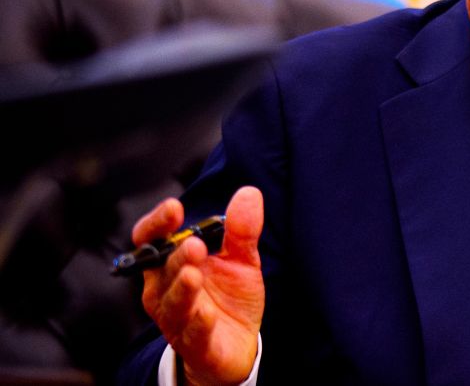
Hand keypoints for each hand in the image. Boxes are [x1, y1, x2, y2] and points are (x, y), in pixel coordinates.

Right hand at [134, 186, 264, 385]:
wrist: (238, 342)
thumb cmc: (229, 296)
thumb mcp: (241, 259)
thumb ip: (242, 230)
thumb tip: (249, 193)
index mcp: (171, 264)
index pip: (151, 240)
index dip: (156, 224)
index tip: (173, 208)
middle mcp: (166, 290)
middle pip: (162, 270)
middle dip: (176, 257)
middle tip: (193, 244)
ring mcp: (178, 318)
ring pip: (173, 303)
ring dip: (182, 288)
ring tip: (193, 274)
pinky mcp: (195, 344)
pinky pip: (192, 334)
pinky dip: (198, 324)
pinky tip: (207, 314)